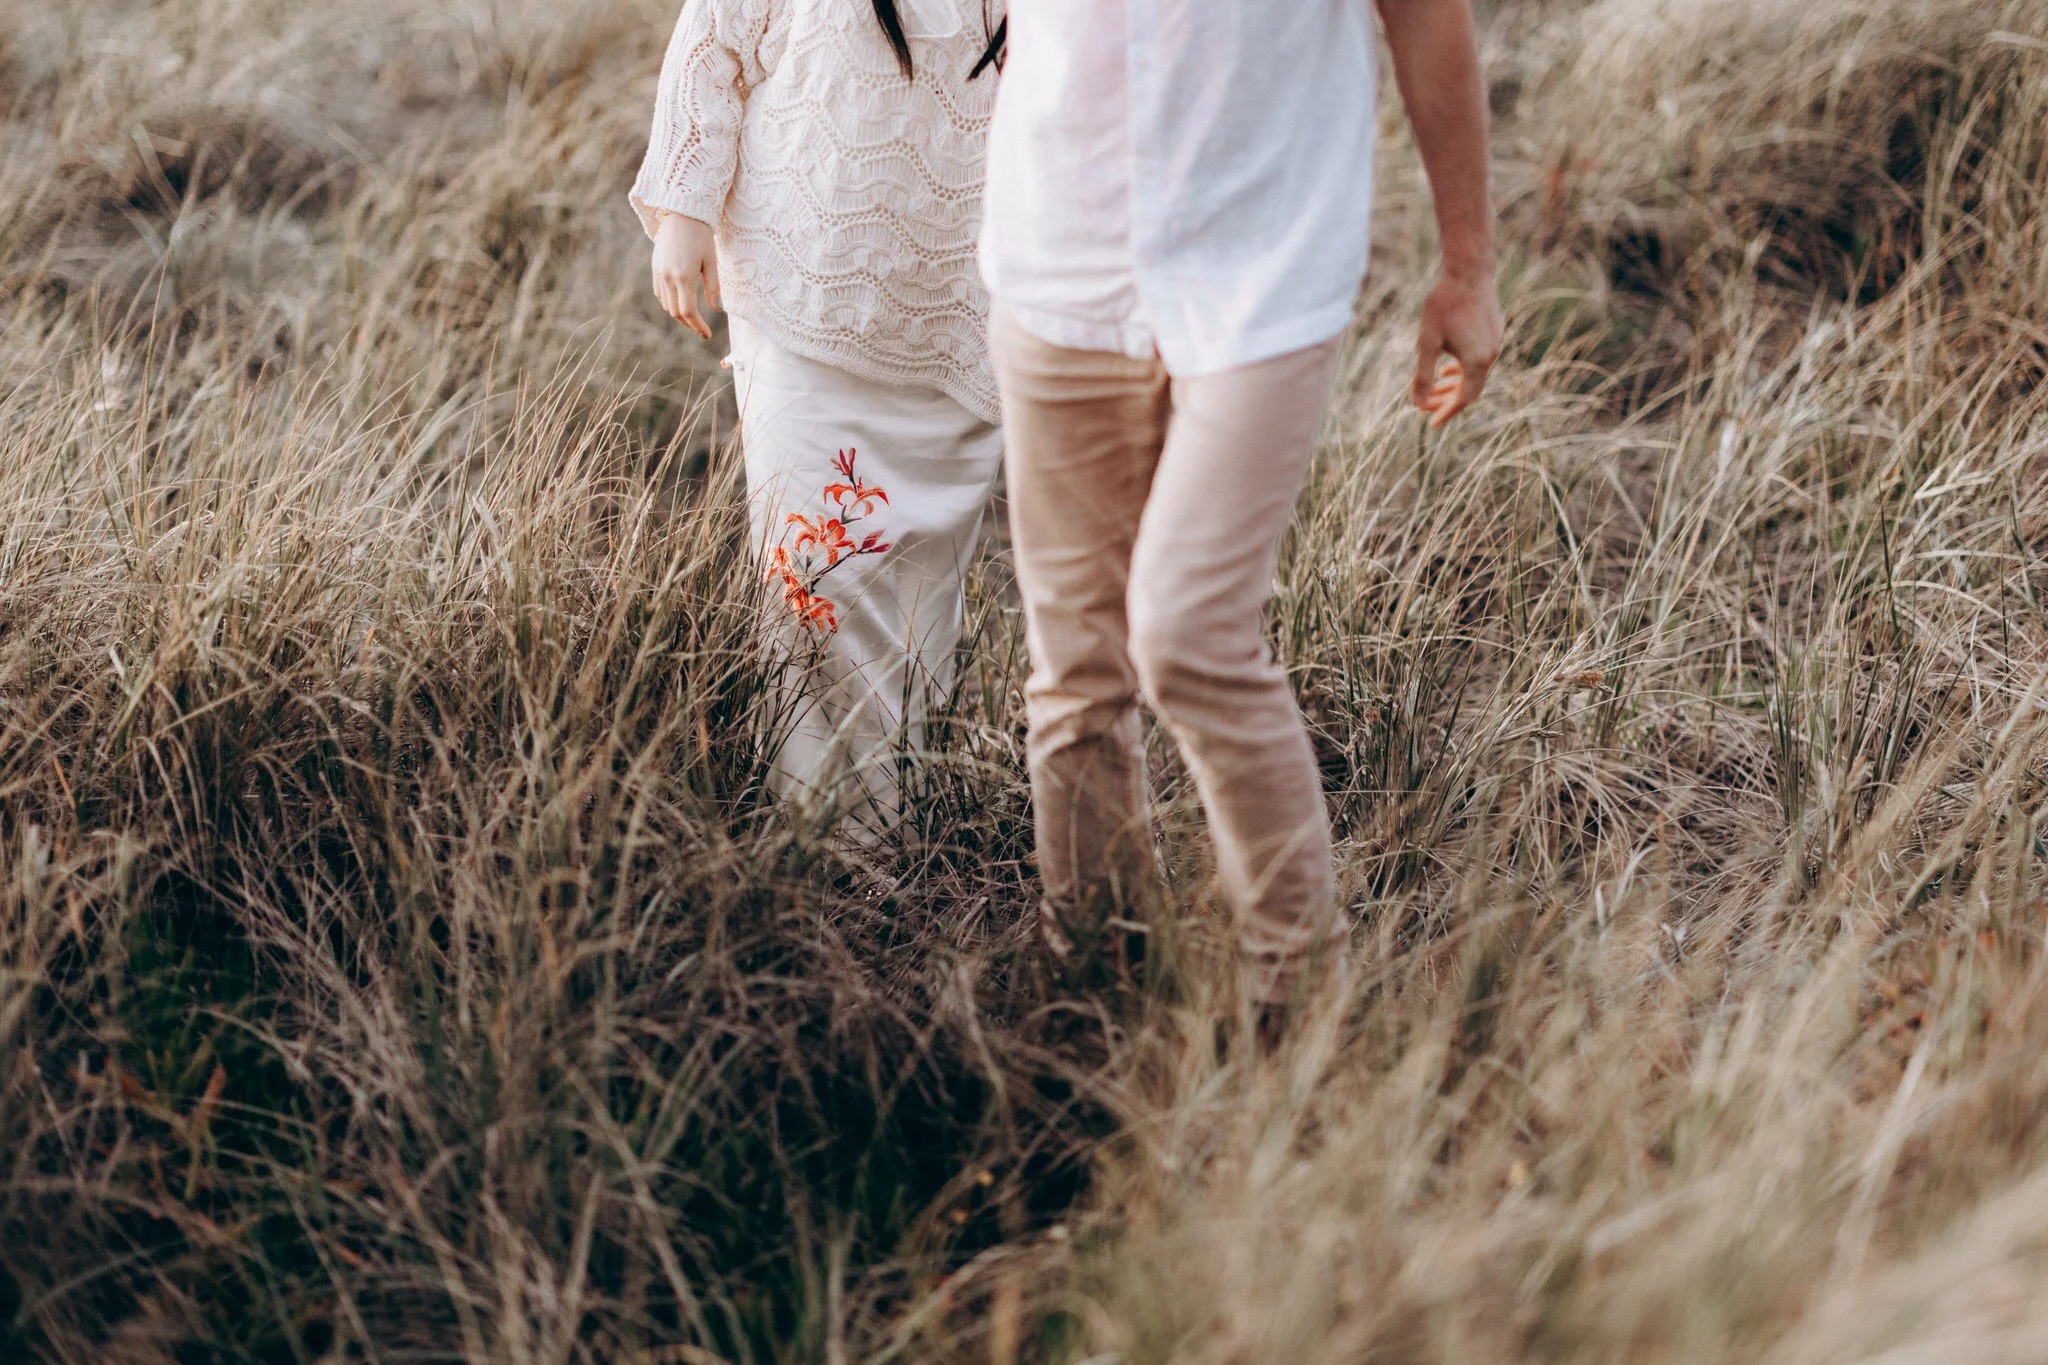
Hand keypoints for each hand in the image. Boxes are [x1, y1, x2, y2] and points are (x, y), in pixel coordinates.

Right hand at [651, 212, 719, 338]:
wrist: (682, 213)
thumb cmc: (701, 236)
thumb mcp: (712, 261)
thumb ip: (713, 287)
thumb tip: (716, 309)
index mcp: (684, 276)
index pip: (688, 312)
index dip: (698, 326)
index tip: (707, 334)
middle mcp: (668, 277)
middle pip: (675, 312)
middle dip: (689, 324)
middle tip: (702, 329)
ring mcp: (659, 272)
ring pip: (666, 305)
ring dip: (679, 315)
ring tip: (693, 318)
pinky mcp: (655, 267)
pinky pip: (660, 293)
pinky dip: (669, 302)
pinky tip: (680, 303)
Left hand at [1411, 268, 1502, 427]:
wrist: (1469, 269)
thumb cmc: (1444, 304)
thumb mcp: (1427, 342)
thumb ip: (1423, 376)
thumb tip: (1416, 404)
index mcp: (1477, 361)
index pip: (1464, 399)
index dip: (1447, 412)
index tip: (1431, 423)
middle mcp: (1491, 354)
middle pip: (1471, 388)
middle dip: (1448, 400)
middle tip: (1426, 407)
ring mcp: (1495, 342)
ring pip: (1475, 373)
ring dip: (1455, 383)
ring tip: (1436, 388)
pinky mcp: (1495, 330)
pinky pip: (1480, 359)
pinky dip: (1464, 368)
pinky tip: (1449, 365)